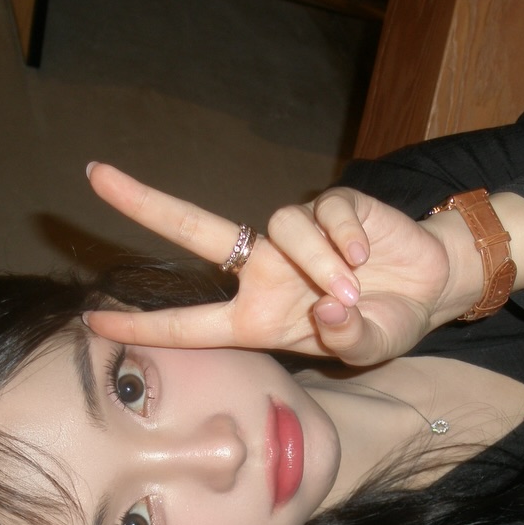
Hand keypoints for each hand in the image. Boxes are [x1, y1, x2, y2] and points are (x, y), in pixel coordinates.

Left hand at [83, 164, 468, 364]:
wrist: (430, 288)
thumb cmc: (385, 323)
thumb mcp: (368, 348)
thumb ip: (348, 338)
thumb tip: (329, 307)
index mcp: (257, 317)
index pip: (189, 323)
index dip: (142, 325)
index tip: (93, 321)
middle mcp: (264, 271)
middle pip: (194, 229)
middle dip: (144, 203)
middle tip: (94, 176)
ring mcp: (294, 236)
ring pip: (284, 229)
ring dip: (319, 263)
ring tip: (353, 291)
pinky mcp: (331, 206)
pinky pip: (325, 214)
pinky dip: (344, 239)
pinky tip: (367, 258)